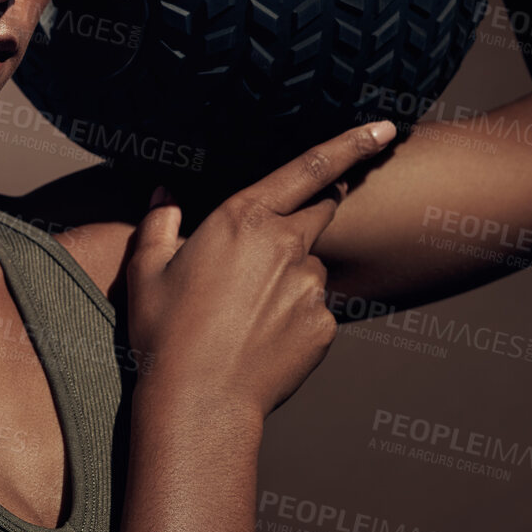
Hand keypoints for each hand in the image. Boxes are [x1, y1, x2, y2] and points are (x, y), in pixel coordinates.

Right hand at [123, 120, 396, 422]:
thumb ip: (160, 221)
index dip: (352, 143)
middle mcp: (286, 245)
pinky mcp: (323, 326)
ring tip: (243, 316)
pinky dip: (292, 317)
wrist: (198, 402)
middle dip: (312, 213)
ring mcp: (310, 287)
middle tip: (271, 250)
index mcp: (243, 218)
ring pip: (310, 268)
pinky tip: (259, 340)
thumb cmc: (165, 332)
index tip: (385, 128)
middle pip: (320, 212)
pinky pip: (313, 310)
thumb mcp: (147, 269)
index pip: (310, 168)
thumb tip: (165, 194)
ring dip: (289, 277)